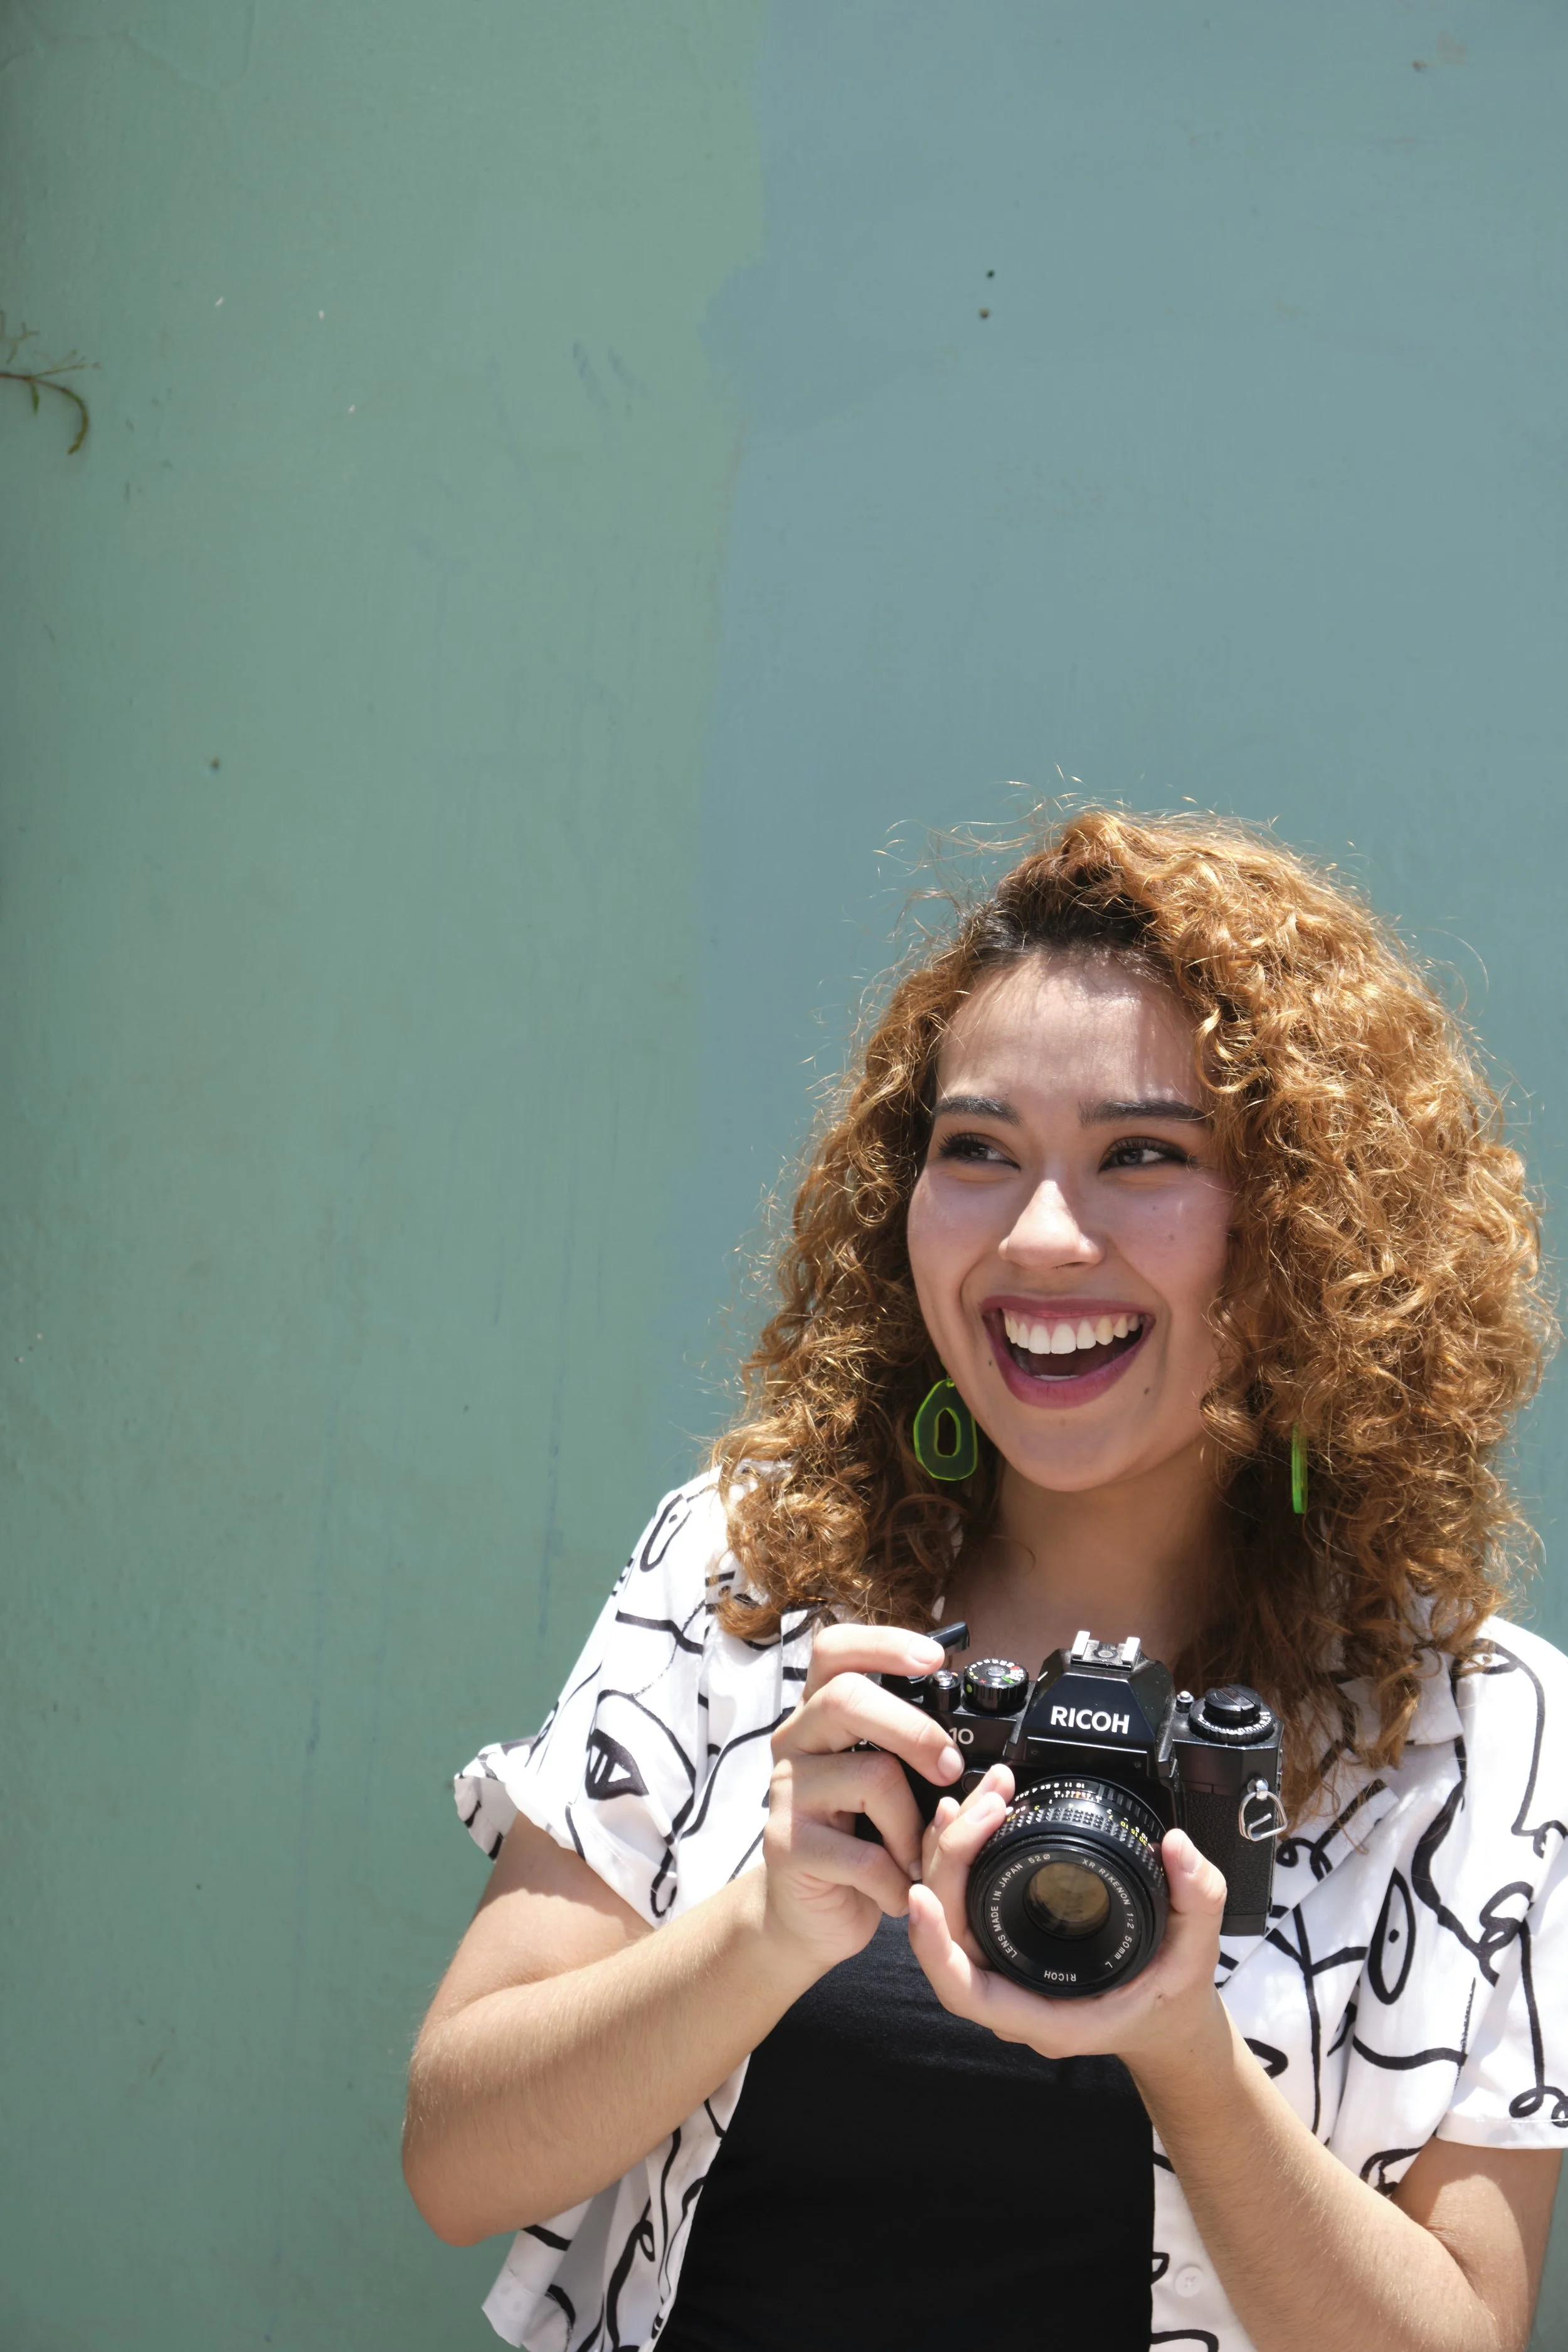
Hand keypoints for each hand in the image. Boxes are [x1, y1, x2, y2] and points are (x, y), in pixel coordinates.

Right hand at [761, 1626, 965, 1976]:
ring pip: (870, 1776)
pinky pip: (864, 1853)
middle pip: (846, 1699)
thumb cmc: (859, 1840)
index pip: (834, 1650)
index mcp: (821, 1716)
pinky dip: (896, 1879)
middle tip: (949, 1769)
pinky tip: (896, 1889)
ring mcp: (786, 1793)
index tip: (934, 1658)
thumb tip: (985, 1750)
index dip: (883, 1644)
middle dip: (914, 1730)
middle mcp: (796, 1742)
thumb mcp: (889, 1788)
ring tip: (914, 1857)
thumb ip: (914, 1756)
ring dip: (912, 1826)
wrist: (810, 1914)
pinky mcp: (787, 1846)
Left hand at [909, 1785, 1231, 2084]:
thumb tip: (1177, 1847)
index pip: (966, 1990)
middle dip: (950, 1864)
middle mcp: (1013, 1995)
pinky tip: (967, 1818)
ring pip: (949, 1917)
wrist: (1165, 2022)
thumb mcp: (1197, 1950)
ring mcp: (1002, 1970)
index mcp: (1048, 2013)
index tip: (922, 1898)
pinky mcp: (1001, 1942)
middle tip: (978, 1806)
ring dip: (948, 1855)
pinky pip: (963, 1906)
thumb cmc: (1170, 1998)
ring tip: (969, 1800)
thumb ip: (1196, 1898)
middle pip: (949, 1936)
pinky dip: (959, 1861)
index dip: (934, 1946)